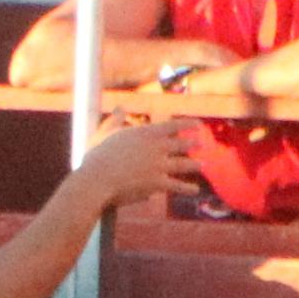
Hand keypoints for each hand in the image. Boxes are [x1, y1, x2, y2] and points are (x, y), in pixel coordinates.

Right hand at [73, 114, 197, 210]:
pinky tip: (195, 190)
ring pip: (184, 164)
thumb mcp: (105, 133)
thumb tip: (120, 108)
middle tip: (201, 143)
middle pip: (182, 144)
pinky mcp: (158, 183)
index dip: (188, 125)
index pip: (174, 126)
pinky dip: (187, 188)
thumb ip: (116, 120)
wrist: (97, 179)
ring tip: (200, 165)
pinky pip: (177, 186)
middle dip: (193, 143)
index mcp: (147, 133)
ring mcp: (160, 165)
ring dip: (194, 165)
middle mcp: (158, 147)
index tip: (198, 125)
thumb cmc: (97, 155)